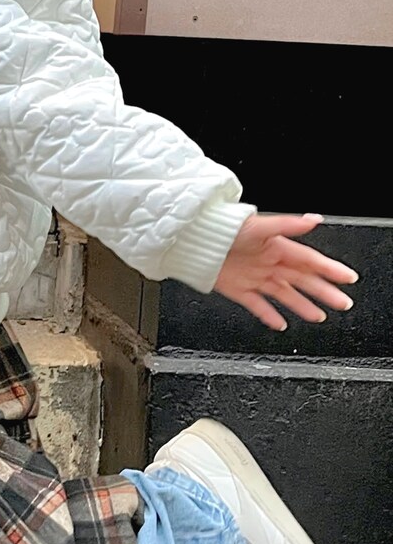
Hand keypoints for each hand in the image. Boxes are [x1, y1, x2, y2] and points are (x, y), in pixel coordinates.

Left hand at [214, 214, 356, 330]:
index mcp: (278, 247)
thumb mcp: (259, 225)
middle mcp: (269, 263)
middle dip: (324, 292)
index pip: (310, 261)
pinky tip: (281, 323)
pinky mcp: (239, 290)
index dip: (330, 269)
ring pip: (285, 295)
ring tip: (319, 316)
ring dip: (302, 306)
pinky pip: (258, 305)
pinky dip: (269, 315)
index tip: (348, 278)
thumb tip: (314, 220)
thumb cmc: (224, 228)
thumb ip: (287, 224)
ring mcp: (255, 278)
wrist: (195, 240)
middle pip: (302, 281)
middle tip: (342, 303)